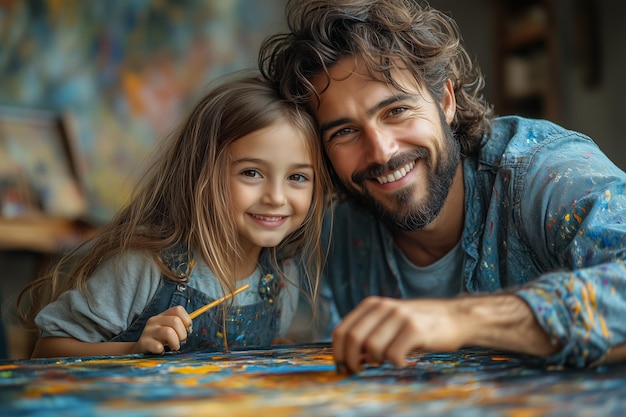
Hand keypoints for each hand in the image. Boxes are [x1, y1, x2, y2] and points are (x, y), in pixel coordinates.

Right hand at [133, 306, 191, 353]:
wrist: (140, 349)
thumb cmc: (159, 339)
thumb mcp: (168, 329)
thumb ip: (179, 326)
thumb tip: (190, 329)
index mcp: (162, 315)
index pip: (178, 310)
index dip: (186, 320)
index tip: (186, 330)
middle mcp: (154, 320)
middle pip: (175, 321)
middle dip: (182, 334)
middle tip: (180, 342)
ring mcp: (148, 331)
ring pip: (168, 332)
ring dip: (175, 343)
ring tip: (174, 347)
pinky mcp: (143, 343)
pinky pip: (158, 346)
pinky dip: (163, 350)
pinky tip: (161, 351)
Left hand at [332, 296, 465, 373]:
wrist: (455, 317)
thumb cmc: (419, 324)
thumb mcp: (390, 321)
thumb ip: (369, 333)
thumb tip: (349, 358)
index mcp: (372, 305)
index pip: (342, 330)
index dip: (338, 351)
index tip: (341, 365)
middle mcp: (383, 307)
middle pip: (353, 339)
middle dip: (351, 360)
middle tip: (357, 370)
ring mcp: (399, 316)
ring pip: (372, 348)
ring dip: (377, 361)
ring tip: (388, 359)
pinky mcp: (415, 329)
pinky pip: (393, 354)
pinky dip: (395, 363)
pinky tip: (404, 361)